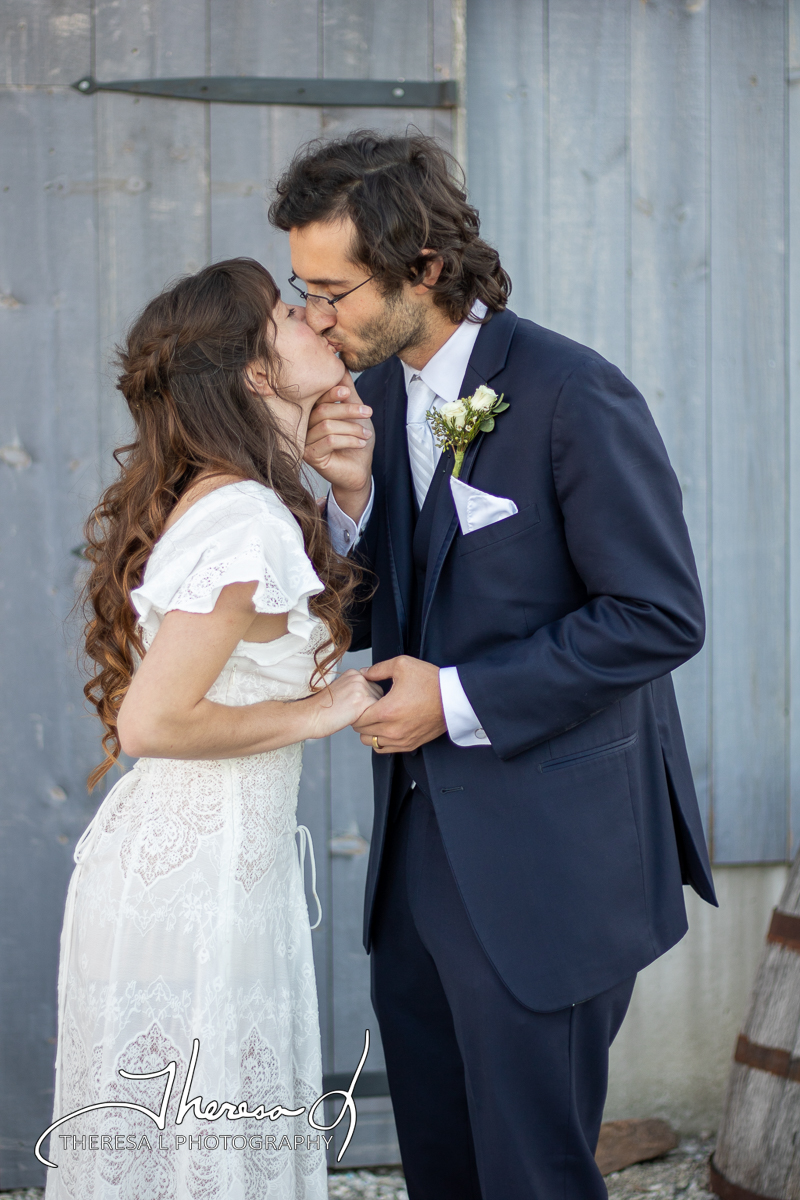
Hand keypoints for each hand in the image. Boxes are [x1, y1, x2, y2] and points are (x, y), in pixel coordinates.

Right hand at [304, 372, 373, 514]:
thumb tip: (341, 363)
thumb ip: (347, 391)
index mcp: (313, 412)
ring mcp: (305, 441)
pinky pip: (329, 441)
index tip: (348, 391)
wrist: (358, 471)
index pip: (318, 397)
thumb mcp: (355, 412)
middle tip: (368, 412)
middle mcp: (305, 425)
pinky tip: (360, 442)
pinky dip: (348, 439)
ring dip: (351, 427)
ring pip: (327, 425)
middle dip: (348, 410)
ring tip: (366, 433)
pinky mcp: (310, 456)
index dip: (332, 391)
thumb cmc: (355, 442)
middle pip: (323, 410)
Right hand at [307, 669, 382, 739]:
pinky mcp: (363, 701)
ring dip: (369, 713)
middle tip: (351, 711)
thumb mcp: (340, 691)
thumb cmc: (321, 709)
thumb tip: (370, 697)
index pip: (372, 686)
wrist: (310, 716)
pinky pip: (377, 713)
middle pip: (378, 694)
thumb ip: (355, 690)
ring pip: (379, 704)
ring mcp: (361, 688)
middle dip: (369, 705)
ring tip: (350, 715)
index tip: (352, 705)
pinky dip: (368, 720)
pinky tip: (352, 720)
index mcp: (352, 673)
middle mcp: (358, 677)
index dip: (365, 700)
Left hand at [353, 657, 445, 752]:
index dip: (355, 709)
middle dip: (361, 719)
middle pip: (362, 732)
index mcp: (387, 711)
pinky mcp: (410, 744)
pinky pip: (385, 749)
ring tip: (377, 718)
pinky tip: (387, 727)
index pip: (357, 718)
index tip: (361, 701)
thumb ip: (378, 669)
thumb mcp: (402, 665)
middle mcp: (392, 730)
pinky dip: (381, 740)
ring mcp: (402, 740)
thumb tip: (364, 673)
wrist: (454, 698)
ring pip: (371, 742)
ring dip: (370, 731)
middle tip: (367, 708)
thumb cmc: (431, 682)